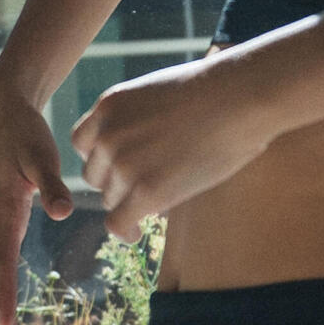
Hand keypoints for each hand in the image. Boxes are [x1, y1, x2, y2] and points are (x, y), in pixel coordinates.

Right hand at [0, 69, 70, 324]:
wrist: (6, 111)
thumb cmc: (25, 132)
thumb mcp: (40, 154)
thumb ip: (52, 183)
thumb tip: (62, 212)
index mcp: (6, 211)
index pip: (4, 263)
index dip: (5, 296)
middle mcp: (1, 219)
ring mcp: (3, 218)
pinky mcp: (9, 212)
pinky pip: (4, 256)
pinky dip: (3, 281)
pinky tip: (7, 293)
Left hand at [71, 53, 266, 233]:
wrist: (239, 97)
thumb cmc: (216, 91)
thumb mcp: (157, 94)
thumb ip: (136, 119)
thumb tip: (141, 148)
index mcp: (109, 106)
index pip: (83, 144)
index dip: (102, 158)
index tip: (122, 166)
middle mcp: (108, 134)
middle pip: (95, 175)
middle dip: (117, 182)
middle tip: (145, 186)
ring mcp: (124, 163)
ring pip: (110, 198)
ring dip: (129, 202)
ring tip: (157, 201)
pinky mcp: (146, 191)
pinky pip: (118, 222)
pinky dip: (125, 230)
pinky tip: (136, 233)